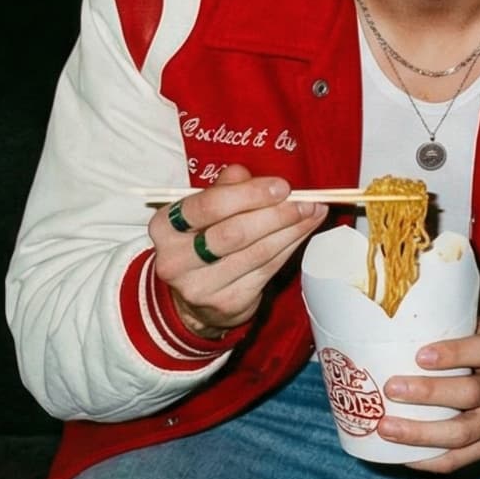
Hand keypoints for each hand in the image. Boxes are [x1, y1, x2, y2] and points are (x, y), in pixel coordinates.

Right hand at [148, 165, 326, 340]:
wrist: (193, 297)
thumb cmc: (201, 237)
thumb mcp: (203, 208)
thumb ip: (223, 187)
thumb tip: (246, 174)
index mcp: (166, 226)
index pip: (209, 206)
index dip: (249, 195)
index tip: (281, 186)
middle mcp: (177, 260)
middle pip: (234, 233)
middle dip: (276, 214)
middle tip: (306, 200)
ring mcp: (201, 287)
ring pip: (256, 253)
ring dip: (291, 230)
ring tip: (314, 211)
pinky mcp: (227, 304)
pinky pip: (267, 270)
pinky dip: (290, 247)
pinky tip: (303, 231)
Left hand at [379, 320, 479, 471]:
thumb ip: (462, 326)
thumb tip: (412, 314)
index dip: (453, 353)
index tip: (420, 355)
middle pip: (471, 393)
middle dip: (429, 393)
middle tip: (392, 388)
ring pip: (461, 433)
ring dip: (421, 433)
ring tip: (387, 426)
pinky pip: (459, 460)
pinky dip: (429, 460)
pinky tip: (403, 455)